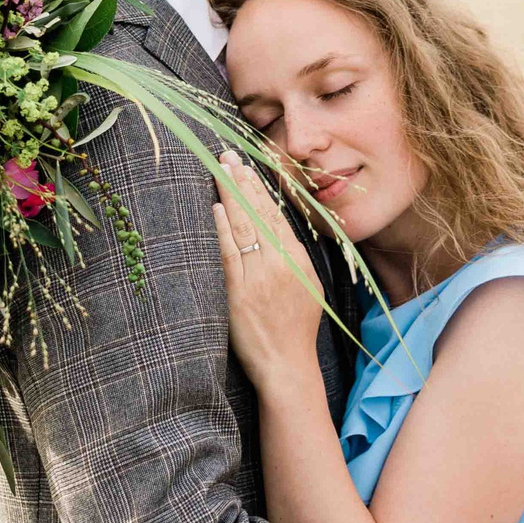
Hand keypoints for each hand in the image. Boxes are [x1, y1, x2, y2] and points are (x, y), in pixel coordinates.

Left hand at [211, 154, 324, 389]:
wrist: (287, 366)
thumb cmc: (295, 330)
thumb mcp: (307, 288)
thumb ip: (293, 258)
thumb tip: (275, 230)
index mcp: (299, 261)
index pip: (276, 215)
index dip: (259, 189)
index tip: (245, 166)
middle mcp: (282, 265)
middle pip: (259, 214)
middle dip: (242, 182)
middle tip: (226, 156)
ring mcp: (260, 278)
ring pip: (244, 228)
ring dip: (230, 196)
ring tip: (219, 171)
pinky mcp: (240, 294)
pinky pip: (230, 255)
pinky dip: (223, 229)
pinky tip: (216, 209)